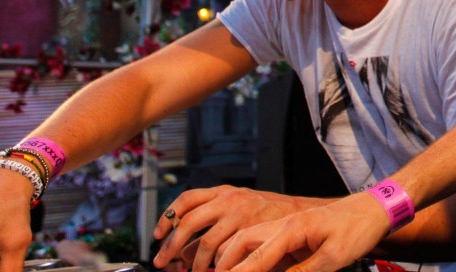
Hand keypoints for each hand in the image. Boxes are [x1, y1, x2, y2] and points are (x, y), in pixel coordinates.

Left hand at [153, 186, 313, 271]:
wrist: (298, 215)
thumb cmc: (266, 214)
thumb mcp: (237, 209)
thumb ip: (211, 223)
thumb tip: (182, 252)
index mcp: (223, 192)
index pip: (186, 199)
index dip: (167, 217)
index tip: (157, 235)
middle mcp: (229, 199)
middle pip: (189, 221)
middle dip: (172, 245)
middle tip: (162, 261)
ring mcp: (241, 214)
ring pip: (206, 242)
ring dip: (195, 262)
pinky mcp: (252, 229)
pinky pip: (225, 251)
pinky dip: (216, 265)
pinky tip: (214, 270)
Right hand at [216, 193, 390, 271]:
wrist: (373, 209)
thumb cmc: (358, 230)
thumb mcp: (333, 258)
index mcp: (292, 229)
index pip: (256, 258)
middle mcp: (283, 224)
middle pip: (241, 242)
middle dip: (222, 263)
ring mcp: (285, 225)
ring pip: (246, 238)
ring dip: (227, 255)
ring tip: (212, 268)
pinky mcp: (290, 230)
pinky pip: (258, 239)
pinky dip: (243, 252)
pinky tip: (237, 262)